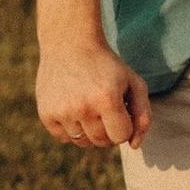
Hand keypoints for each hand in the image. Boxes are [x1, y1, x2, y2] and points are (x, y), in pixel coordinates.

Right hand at [36, 37, 151, 149]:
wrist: (69, 44)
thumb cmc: (106, 66)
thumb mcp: (133, 83)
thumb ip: (143, 115)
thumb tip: (134, 145)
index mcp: (107, 98)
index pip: (121, 136)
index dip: (124, 125)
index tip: (119, 108)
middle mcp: (82, 107)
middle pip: (101, 141)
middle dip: (107, 129)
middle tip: (104, 107)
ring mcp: (62, 111)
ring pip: (82, 142)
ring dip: (89, 130)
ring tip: (87, 105)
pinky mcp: (46, 113)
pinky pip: (63, 138)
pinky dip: (70, 128)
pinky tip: (72, 107)